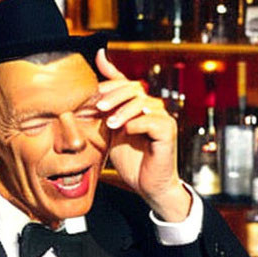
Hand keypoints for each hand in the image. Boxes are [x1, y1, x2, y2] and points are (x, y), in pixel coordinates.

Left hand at [95, 49, 190, 221]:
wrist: (148, 186)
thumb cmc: (131, 161)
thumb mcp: (111, 134)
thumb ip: (105, 114)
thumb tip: (89, 97)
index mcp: (140, 106)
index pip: (125, 84)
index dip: (111, 76)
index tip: (96, 70)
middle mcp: (153, 108)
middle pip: (133, 88)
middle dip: (113, 95)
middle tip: (98, 106)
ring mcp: (163, 118)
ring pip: (142, 102)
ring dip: (123, 111)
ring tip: (110, 124)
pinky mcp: (168, 131)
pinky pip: (152, 120)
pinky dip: (137, 124)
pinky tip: (127, 131)